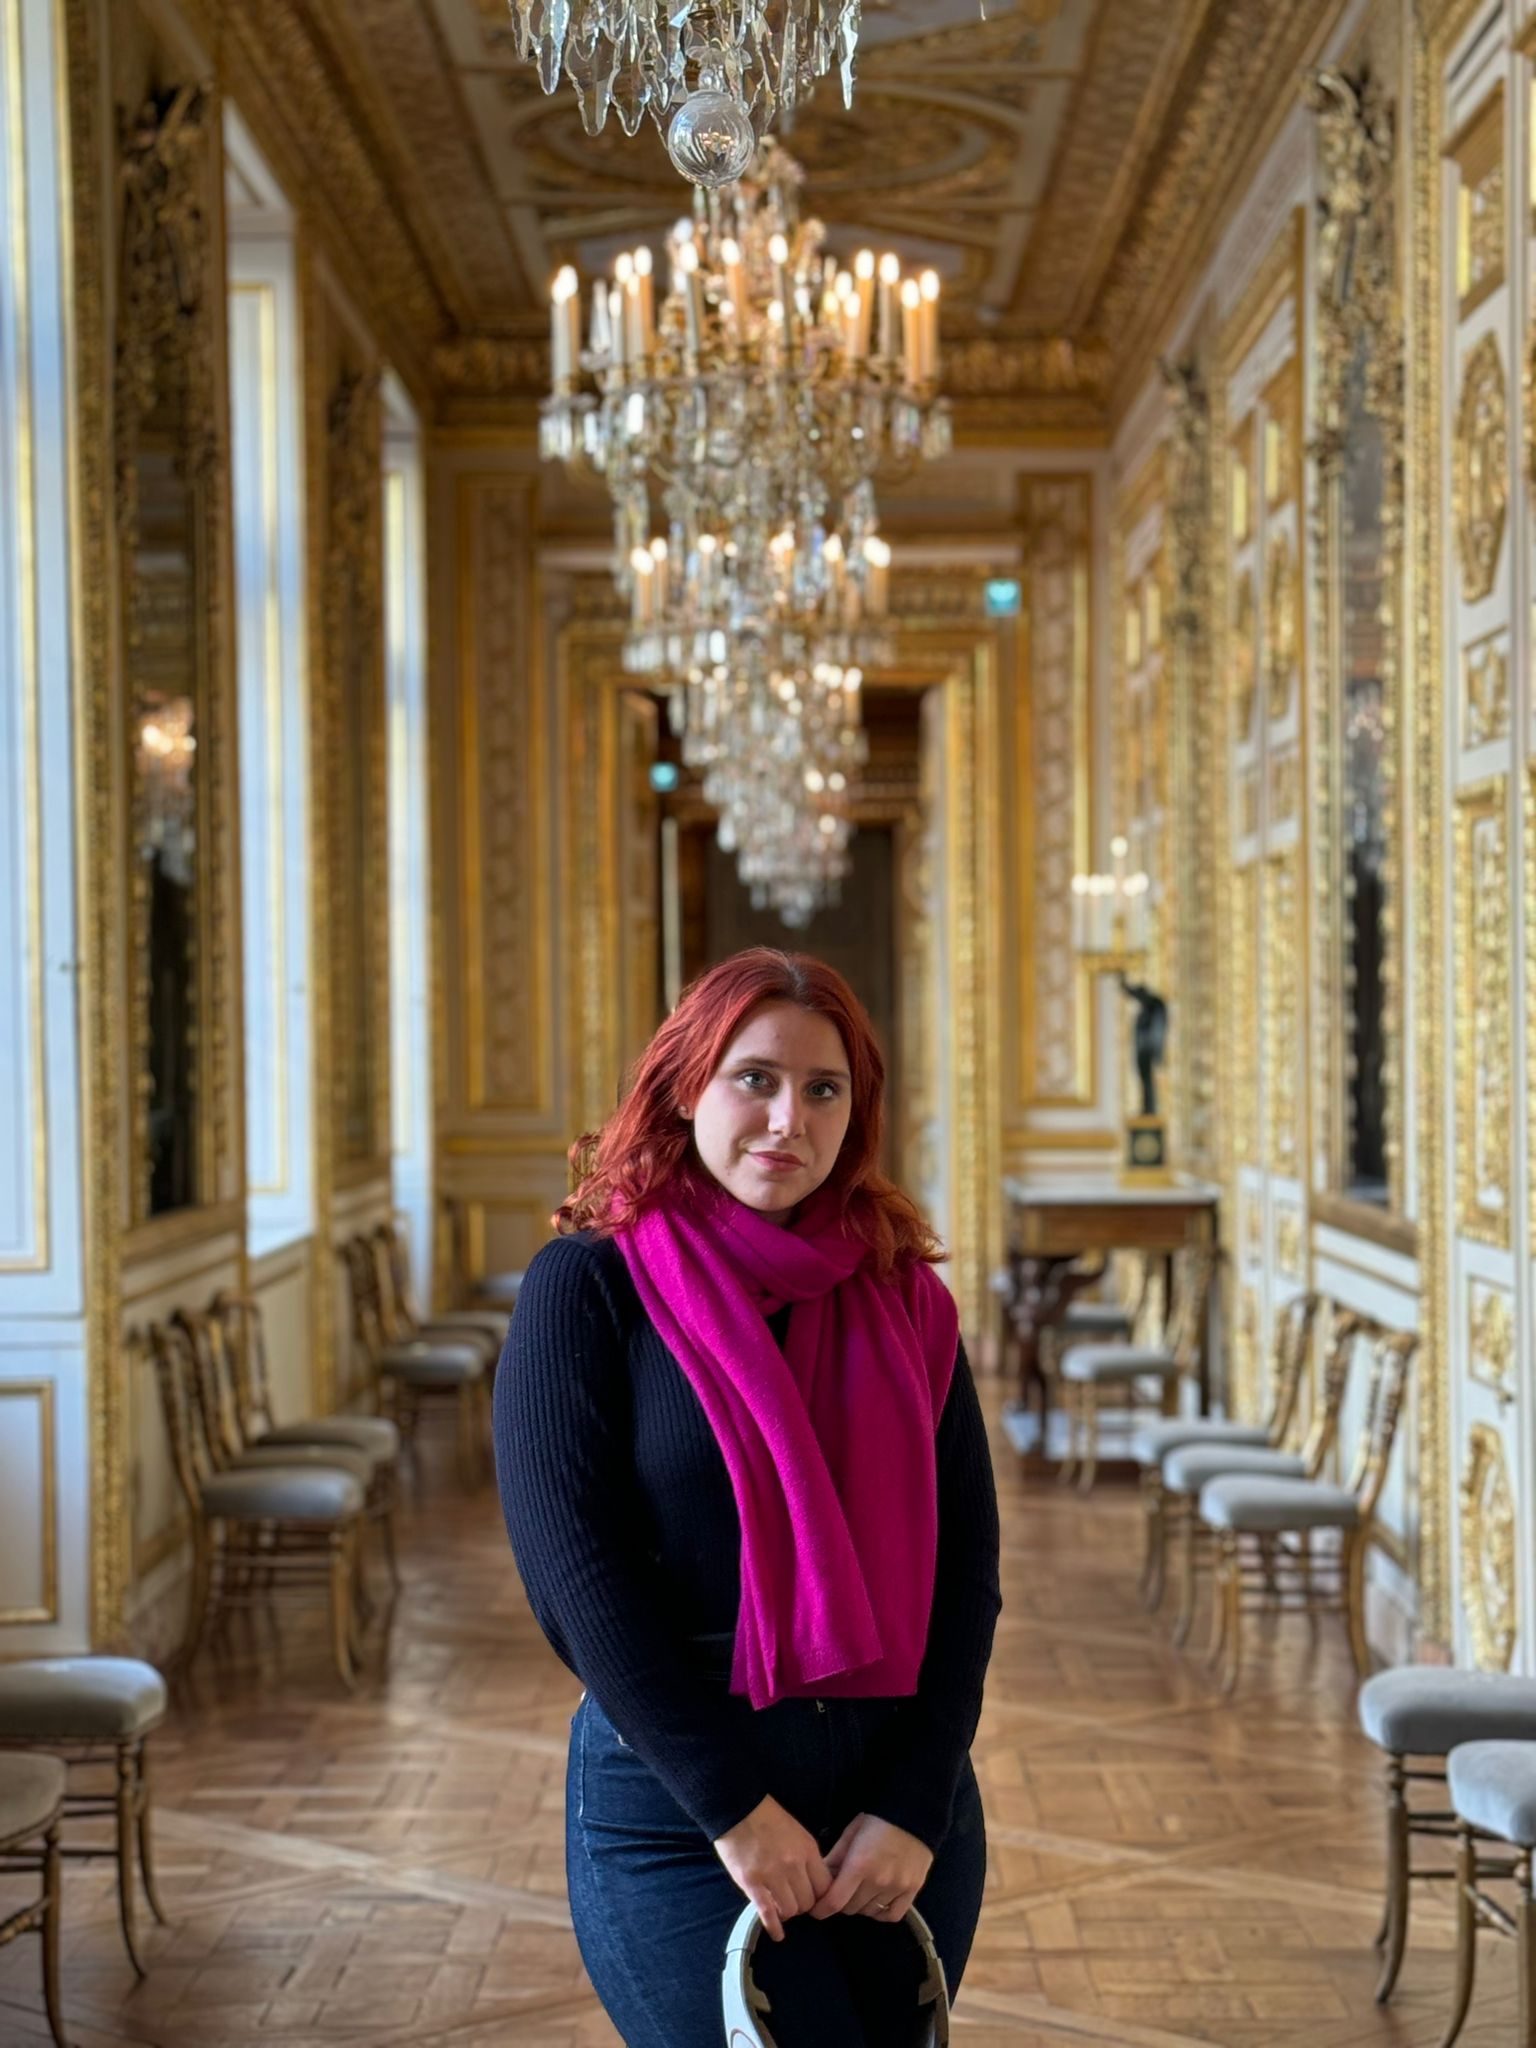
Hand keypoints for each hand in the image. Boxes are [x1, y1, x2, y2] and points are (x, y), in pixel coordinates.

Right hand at [713, 1795, 832, 1942]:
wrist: (738, 1807)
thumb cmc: (768, 1817)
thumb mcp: (798, 1832)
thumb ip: (807, 1857)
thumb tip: (813, 1881)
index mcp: (807, 1851)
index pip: (824, 1887)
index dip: (820, 1896)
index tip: (813, 1897)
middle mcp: (793, 1865)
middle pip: (808, 1902)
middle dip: (803, 1905)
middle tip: (795, 1901)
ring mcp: (772, 1875)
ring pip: (790, 1910)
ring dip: (787, 1912)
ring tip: (782, 1908)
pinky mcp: (751, 1883)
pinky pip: (767, 1912)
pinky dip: (773, 1926)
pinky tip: (777, 1934)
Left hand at [809, 1813, 932, 1922]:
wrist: (911, 1813)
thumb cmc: (877, 1821)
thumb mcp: (851, 1834)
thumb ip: (834, 1858)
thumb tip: (821, 1879)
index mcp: (859, 1865)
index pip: (835, 1902)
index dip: (822, 1909)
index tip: (816, 1909)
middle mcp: (878, 1880)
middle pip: (851, 1908)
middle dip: (842, 1901)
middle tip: (842, 1890)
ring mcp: (897, 1887)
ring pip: (869, 1912)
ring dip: (861, 1905)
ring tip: (861, 1890)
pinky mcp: (912, 1890)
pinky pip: (892, 1915)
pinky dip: (881, 1912)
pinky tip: (877, 1901)